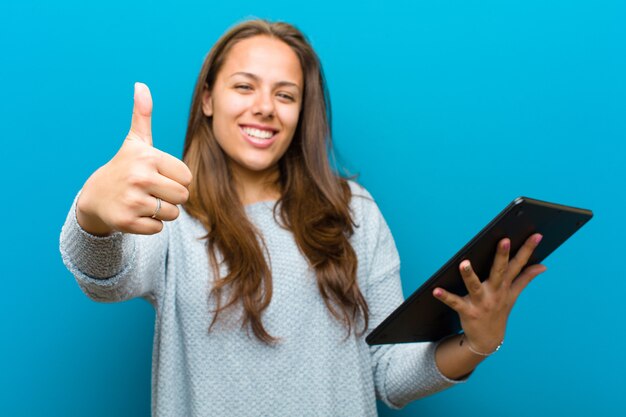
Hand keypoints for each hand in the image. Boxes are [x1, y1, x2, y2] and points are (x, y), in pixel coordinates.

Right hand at [76, 83, 192, 235]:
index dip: (176, 179)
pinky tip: (135, 214)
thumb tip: (141, 85)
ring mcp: (133, 201)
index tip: (157, 175)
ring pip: (173, 214)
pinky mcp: (127, 222)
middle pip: (183, 197)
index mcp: (148, 157)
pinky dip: (150, 225)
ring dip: (162, 212)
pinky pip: (159, 228)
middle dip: (172, 197)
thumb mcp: (135, 142)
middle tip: (152, 191)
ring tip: (143, 202)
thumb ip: (143, 116)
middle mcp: (140, 177)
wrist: (95, 196)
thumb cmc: (124, 167)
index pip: (187, 177)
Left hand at [433, 234, 546, 353]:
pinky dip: (445, 296)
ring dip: (469, 275)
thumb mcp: (513, 295)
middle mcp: (495, 292)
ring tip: (464, 263)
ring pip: (475, 286)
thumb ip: (525, 278)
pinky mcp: (467, 311)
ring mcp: (481, 302)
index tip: (536, 235)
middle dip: (502, 256)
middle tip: (505, 240)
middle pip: (500, 271)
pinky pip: (455, 302)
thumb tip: (543, 266)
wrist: (488, 340)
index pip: (519, 264)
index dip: (528, 250)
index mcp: (505, 285)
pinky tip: (436, 290)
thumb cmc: (498, 311)